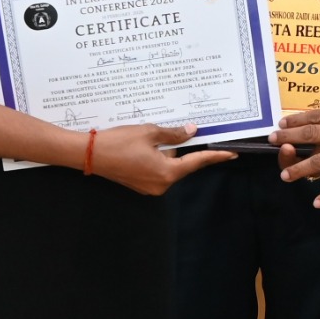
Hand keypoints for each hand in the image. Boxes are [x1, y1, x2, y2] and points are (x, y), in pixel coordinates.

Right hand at [87, 123, 234, 195]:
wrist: (87, 154)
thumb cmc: (118, 142)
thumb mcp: (150, 132)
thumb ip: (174, 133)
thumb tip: (192, 131)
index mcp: (166, 173)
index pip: (197, 163)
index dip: (215, 156)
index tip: (232, 153)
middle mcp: (160, 185)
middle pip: (183, 165)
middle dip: (186, 149)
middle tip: (193, 132)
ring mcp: (149, 187)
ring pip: (170, 167)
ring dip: (170, 152)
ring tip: (162, 136)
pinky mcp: (140, 184)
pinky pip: (158, 170)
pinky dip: (159, 158)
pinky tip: (152, 145)